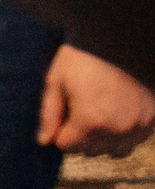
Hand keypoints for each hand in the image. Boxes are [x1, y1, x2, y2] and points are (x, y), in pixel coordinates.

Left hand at [38, 45, 154, 157]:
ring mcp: (139, 125)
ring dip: (103, 139)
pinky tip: (116, 112)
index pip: (68, 146)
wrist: (119, 38)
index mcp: (91, 120)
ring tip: (98, 114)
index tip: (63, 115)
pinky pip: (135, 139)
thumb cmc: (83, 57)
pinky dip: (124, 133)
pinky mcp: (153, 119)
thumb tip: (44, 141)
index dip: (60, 131)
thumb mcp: (56, 80)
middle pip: (91, 151)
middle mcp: (118, 129)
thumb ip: (49, 114)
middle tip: (79, 111)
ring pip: (115, 150)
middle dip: (80, 136)